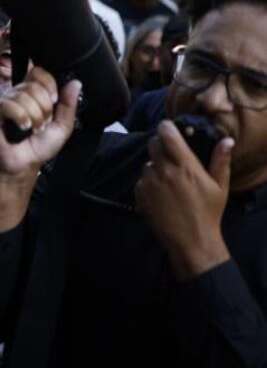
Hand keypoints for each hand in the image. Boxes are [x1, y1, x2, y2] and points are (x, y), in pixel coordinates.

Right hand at [0, 68, 80, 180]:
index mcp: (33, 93)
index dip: (48, 84)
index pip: (39, 72)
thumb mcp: (62, 126)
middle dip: (44, 108)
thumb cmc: (40, 146)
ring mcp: (4, 101)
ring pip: (22, 96)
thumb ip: (68, 105)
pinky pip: (8, 104)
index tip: (54, 100)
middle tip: (42, 124)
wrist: (24, 164)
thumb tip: (75, 82)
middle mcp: (17, 94)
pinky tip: (22, 127)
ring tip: (32, 129)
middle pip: (33, 85)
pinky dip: (20, 117)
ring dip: (34, 117)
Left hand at [135, 121, 233, 279]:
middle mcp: (164, 170)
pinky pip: (142, 180)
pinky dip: (149, 183)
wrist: (191, 240)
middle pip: (153, 143)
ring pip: (147, 163)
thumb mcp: (219, 186)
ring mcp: (149, 182)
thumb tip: (226, 141)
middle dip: (160, 145)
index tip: (169, 129)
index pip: (167, 134)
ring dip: (155, 167)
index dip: (166, 127)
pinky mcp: (140, 193)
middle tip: (170, 155)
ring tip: (170, 182)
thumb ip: (220, 161)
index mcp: (185, 166)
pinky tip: (162, 195)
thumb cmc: (208, 212)